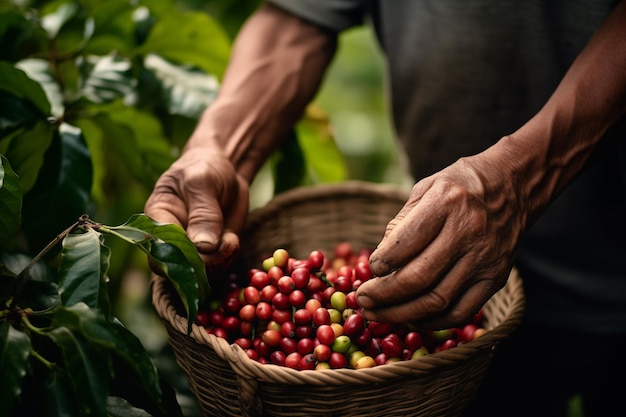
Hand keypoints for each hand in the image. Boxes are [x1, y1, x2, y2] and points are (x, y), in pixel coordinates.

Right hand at [144, 147, 249, 271]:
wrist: (224, 169)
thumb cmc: (205, 168)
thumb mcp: (203, 181)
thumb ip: (203, 212)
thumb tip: (202, 246)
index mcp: (157, 217)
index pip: (157, 248)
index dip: (179, 255)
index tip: (203, 248)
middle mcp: (169, 238)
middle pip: (176, 267)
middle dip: (204, 264)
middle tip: (227, 244)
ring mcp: (191, 248)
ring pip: (199, 273)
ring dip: (220, 262)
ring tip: (232, 240)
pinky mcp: (211, 252)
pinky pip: (217, 268)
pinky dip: (228, 259)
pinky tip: (233, 241)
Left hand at [355, 155, 523, 328]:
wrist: (513, 187)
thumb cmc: (460, 186)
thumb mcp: (425, 188)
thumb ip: (400, 223)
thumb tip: (380, 262)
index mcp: (446, 204)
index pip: (405, 244)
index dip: (380, 262)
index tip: (369, 269)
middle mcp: (468, 233)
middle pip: (419, 278)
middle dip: (384, 295)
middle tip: (363, 300)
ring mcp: (484, 260)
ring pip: (437, 301)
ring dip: (401, 313)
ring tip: (378, 313)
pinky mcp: (495, 280)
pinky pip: (460, 312)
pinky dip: (431, 321)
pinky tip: (411, 318)